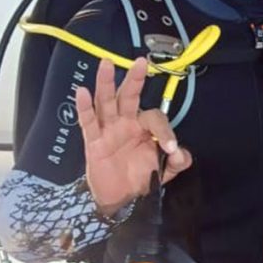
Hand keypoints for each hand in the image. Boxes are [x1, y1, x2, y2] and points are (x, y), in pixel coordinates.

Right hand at [75, 57, 191, 215]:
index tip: (170, 149)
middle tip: (140, 62)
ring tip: (106, 64)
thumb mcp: (165, 170)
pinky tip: (82, 91)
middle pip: (129, 96)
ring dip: (106, 83)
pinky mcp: (93, 141)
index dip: (165, 131)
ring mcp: (108, 130)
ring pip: (106, 102)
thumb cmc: (141, 177)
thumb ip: (177, 161)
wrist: (122, 200)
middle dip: (134, 80)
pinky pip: (88, 122)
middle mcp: (126, 122)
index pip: (155, 118)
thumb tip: (180, 153)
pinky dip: (84, 107)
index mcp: (145, 127)